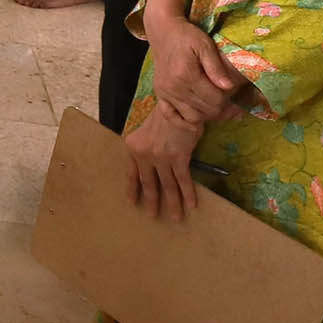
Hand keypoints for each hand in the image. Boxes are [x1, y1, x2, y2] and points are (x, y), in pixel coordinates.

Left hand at [123, 97, 204, 220]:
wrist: (178, 104)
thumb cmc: (165, 114)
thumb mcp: (147, 131)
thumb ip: (147, 147)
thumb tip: (153, 162)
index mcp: (133, 147)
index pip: (131, 174)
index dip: (132, 189)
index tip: (132, 202)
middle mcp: (144, 155)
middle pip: (149, 184)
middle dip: (152, 202)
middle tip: (153, 217)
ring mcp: (160, 158)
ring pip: (167, 186)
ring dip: (172, 204)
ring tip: (176, 217)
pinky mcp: (178, 158)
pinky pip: (183, 180)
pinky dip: (188, 193)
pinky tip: (191, 204)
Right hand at [143, 0, 248, 123]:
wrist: (163, 32)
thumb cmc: (187, 36)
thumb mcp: (205, 45)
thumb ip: (216, 67)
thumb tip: (229, 87)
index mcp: (186, 75)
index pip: (215, 100)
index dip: (231, 100)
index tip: (239, 94)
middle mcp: (174, 87)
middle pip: (206, 110)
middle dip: (224, 109)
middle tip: (235, 104)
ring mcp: (165, 92)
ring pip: (193, 117)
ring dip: (208, 116)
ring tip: (220, 107)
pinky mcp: (160, 94)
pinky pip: (171, 117)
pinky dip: (185, 123)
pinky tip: (197, 123)